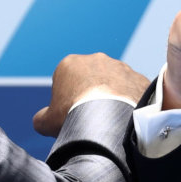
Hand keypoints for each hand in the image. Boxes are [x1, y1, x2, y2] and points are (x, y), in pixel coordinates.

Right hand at [33, 53, 149, 136]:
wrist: (109, 119)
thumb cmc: (73, 116)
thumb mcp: (47, 122)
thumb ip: (42, 118)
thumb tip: (41, 121)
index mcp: (70, 64)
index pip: (66, 79)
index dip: (67, 98)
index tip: (71, 114)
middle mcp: (96, 59)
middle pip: (91, 77)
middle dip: (91, 93)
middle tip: (92, 117)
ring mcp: (120, 67)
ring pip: (114, 82)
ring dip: (113, 96)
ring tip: (111, 119)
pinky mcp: (138, 78)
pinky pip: (133, 90)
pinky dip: (130, 101)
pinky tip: (127, 117)